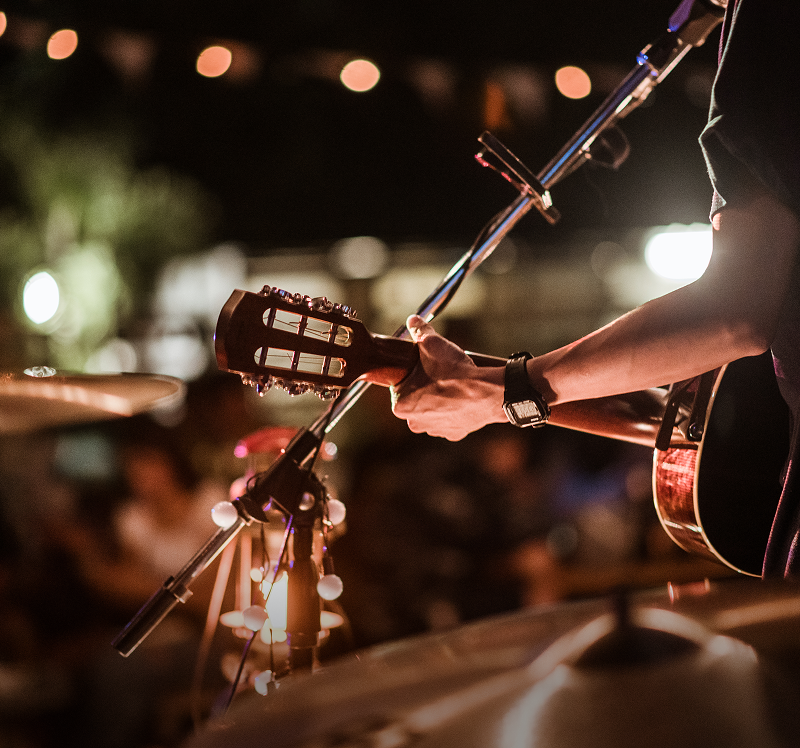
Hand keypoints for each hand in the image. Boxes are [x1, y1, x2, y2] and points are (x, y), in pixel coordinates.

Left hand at [390, 315, 506, 439]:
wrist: (487, 392)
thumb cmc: (455, 372)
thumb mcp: (432, 344)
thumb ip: (419, 331)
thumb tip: (413, 321)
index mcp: (401, 405)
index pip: (400, 385)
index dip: (412, 373)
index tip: (423, 366)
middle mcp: (414, 422)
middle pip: (416, 399)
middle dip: (425, 386)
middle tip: (439, 373)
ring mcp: (435, 430)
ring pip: (433, 410)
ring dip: (440, 399)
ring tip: (452, 383)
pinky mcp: (454, 433)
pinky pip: (450, 418)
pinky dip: (455, 409)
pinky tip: (462, 397)